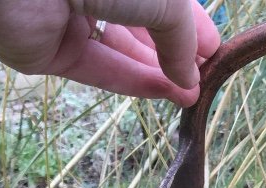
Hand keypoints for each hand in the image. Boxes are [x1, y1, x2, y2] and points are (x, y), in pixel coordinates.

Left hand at [0, 0, 220, 105]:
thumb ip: (180, 36)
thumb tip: (192, 77)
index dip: (190, 23)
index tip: (214, 52)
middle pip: (142, 21)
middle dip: (174, 49)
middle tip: (204, 78)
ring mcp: (69, 15)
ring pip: (121, 47)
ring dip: (158, 71)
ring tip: (190, 95)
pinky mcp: (51, 49)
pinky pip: (99, 68)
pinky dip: (132, 81)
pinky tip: (165, 94)